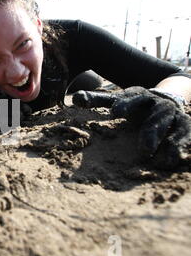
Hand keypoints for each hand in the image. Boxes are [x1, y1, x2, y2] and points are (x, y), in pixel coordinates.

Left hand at [73, 86, 189, 168]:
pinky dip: (180, 144)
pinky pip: (185, 132)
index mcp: (138, 95)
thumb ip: (97, 100)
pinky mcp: (183, 123)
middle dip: (150, 129)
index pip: (131, 97)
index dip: (125, 104)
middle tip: (143, 149)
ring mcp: (171, 113)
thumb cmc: (135, 104)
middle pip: (156, 114)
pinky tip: (172, 159)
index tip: (115, 112)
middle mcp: (156, 103)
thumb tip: (76, 98)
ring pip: (171, 123)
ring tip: (153, 156)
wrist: (167, 97)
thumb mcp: (118, 100)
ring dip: (163, 139)